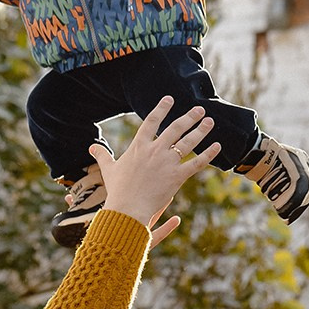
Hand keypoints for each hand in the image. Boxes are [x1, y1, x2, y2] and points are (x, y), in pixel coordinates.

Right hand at [92, 97, 219, 243]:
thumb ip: (102, 156)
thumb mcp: (109, 170)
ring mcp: (167, 163)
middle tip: (199, 109)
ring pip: (188, 142)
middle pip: (175, 128)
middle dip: (188, 117)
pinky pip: (196, 163)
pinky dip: (208, 154)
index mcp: (139, 147)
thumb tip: (91, 147)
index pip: (151, 122)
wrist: (128, 209)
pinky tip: (217, 146)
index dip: (161, 109)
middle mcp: (155, 151)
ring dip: (200, 130)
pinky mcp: (177, 177)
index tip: (169, 99)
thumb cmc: (117, 190)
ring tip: (209, 121)